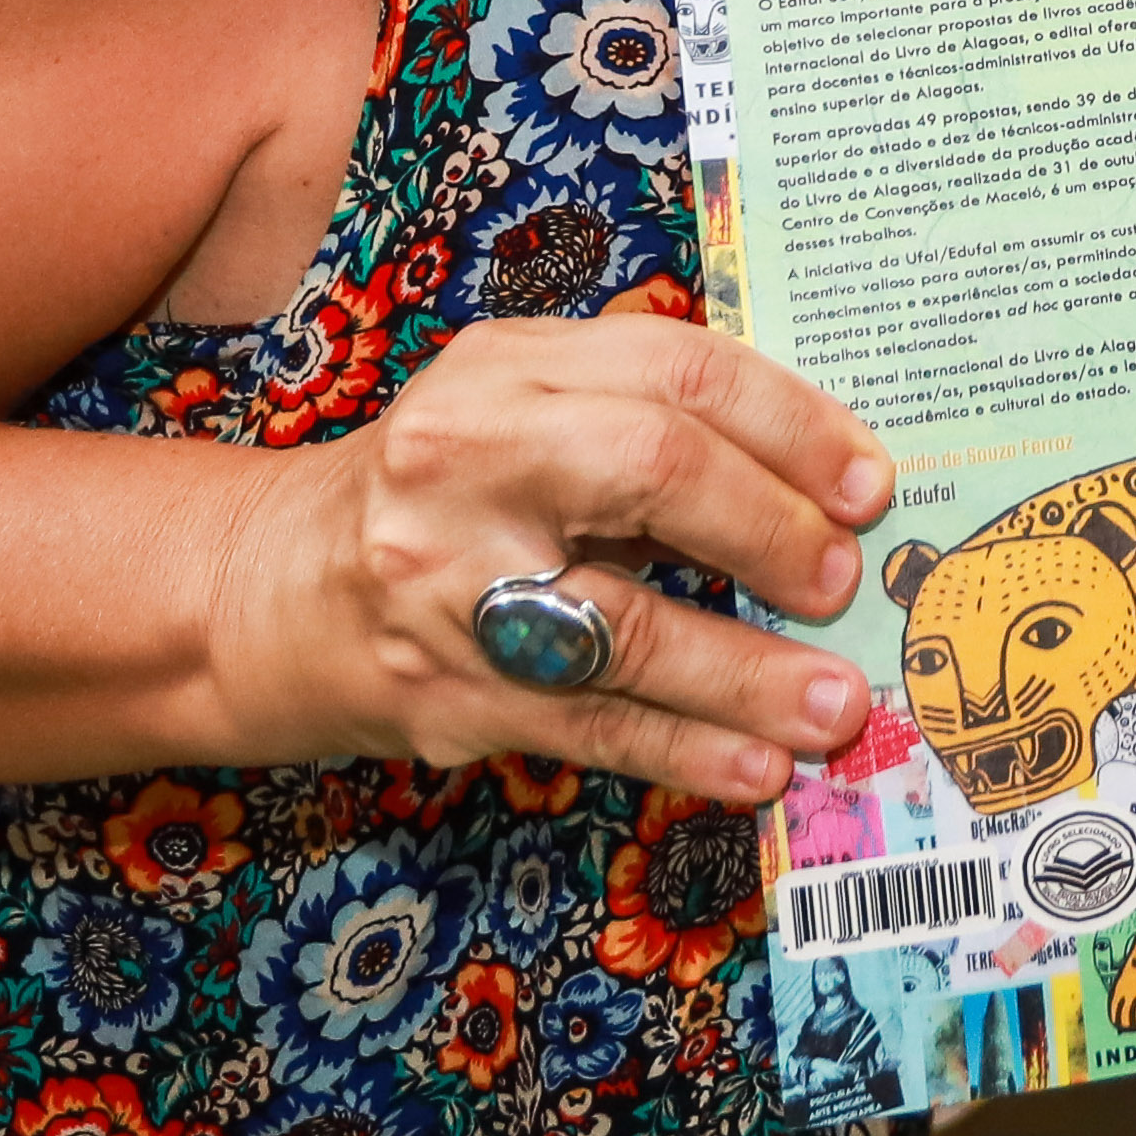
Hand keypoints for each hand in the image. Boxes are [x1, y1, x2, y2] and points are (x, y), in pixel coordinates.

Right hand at [212, 311, 895, 800]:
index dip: (791, 426)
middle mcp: (471, 459)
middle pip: (655, 470)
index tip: (867, 482)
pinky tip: (757, 768)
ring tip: (835, 706)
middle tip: (845, 579)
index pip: (677, 371)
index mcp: (508, 367)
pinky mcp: (447, 694)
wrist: (268, 588)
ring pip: (630, 628)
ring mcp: (450, 584)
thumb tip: (818, 483)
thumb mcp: (521, 410)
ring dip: (751, 674)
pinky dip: (688, 749)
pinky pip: (592, 724)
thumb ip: (643, 421)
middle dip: (774, 529)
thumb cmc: (437, 491)